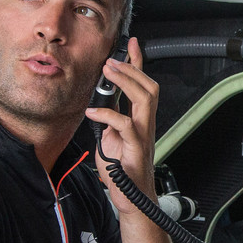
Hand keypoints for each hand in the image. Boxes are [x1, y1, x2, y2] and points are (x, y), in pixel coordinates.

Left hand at [85, 37, 158, 217]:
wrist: (131, 198)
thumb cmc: (122, 171)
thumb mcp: (111, 139)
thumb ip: (109, 121)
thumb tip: (98, 105)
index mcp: (140, 121)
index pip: (143, 85)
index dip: (138, 63)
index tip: (131, 44)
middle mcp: (145, 125)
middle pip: (150, 88)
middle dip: (131, 69)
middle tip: (111, 60)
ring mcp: (142, 136)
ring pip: (145, 100)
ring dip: (126, 83)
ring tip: (108, 74)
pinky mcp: (135, 149)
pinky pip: (124, 125)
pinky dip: (107, 115)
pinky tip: (92, 112)